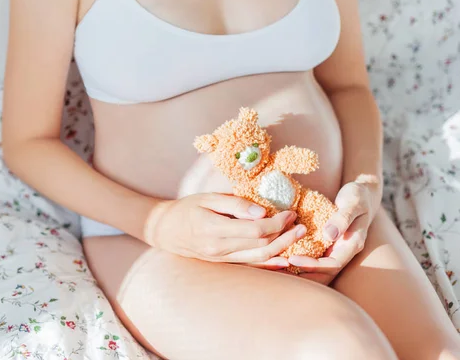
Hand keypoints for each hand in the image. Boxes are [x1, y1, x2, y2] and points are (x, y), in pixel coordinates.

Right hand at [144, 193, 306, 269]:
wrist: (165, 230)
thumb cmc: (187, 209)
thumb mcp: (207, 198)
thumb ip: (234, 204)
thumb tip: (262, 212)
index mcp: (214, 230)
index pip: (255, 230)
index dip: (277, 222)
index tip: (289, 211)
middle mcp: (219, 249)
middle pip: (261, 246)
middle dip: (285, 235)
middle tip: (301, 224)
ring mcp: (222, 260)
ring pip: (259, 259)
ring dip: (282, 249)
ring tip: (298, 236)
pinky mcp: (224, 264)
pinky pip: (251, 266)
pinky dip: (270, 264)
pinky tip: (285, 260)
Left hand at [288, 181, 380, 284]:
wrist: (362, 194)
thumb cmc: (358, 196)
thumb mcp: (353, 203)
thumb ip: (342, 218)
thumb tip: (329, 235)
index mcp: (352, 245)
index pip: (332, 265)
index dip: (312, 265)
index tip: (292, 259)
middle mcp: (344, 251)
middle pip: (324, 274)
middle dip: (303, 275)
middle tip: (279, 269)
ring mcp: (336, 249)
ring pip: (319, 270)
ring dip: (300, 272)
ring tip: (278, 268)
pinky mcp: (327, 245)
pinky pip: (314, 257)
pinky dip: (300, 260)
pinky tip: (283, 257)